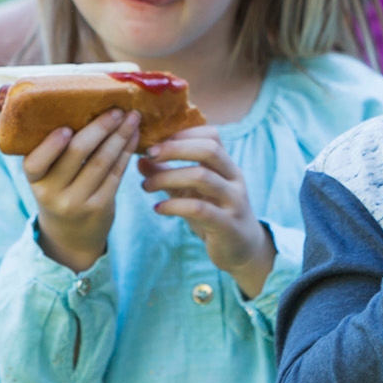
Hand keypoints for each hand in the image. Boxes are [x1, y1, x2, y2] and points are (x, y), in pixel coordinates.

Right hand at [25, 110, 140, 271]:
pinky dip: (127, 151)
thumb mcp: (47, 178)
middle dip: (100, 128)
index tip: (66, 128)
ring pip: (102, 161)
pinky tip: (135, 136)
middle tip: (116, 109)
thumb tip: (81, 106)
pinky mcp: (101, 207)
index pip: (34, 163)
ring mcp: (78, 202)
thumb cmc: (59, 192)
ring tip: (133, 117)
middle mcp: (53, 194)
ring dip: (120, 135)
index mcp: (35, 181)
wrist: (71, 235)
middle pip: (77, 154)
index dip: (50, 146)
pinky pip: (116, 174)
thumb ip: (56, 152)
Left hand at [139, 127, 274, 296]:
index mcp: (227, 166)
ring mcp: (233, 201)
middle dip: (175, 148)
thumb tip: (140, 159)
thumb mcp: (190, 193)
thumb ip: (168, 175)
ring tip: (147, 186)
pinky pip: (199, 209)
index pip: (212, 136)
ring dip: (169, 177)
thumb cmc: (214, 215)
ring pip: (202, 177)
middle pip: (209, 150)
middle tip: (149, 154)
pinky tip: (158, 208)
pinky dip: (174, 206)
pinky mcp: (227, 224)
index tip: (157, 142)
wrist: (243, 249)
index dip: (184, 133)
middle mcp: (233, 178)